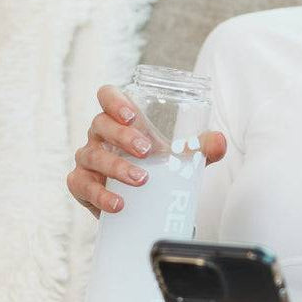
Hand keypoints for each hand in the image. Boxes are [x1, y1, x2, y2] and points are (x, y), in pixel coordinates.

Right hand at [66, 83, 226, 218]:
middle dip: (122, 136)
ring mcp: (88, 159)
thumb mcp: (180, 157)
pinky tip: (119, 204)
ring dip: (117, 167)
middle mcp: (99, 135)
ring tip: (141, 180)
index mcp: (118, 119)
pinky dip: (101, 196)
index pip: (107, 97)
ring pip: (93, 156)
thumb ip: (200, 148)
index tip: (132, 115)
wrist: (140, 203)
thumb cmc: (156, 168)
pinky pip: (83, 186)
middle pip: (100, 124)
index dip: (114, 101)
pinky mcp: (81, 184)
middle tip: (147, 151)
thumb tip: (219, 142)